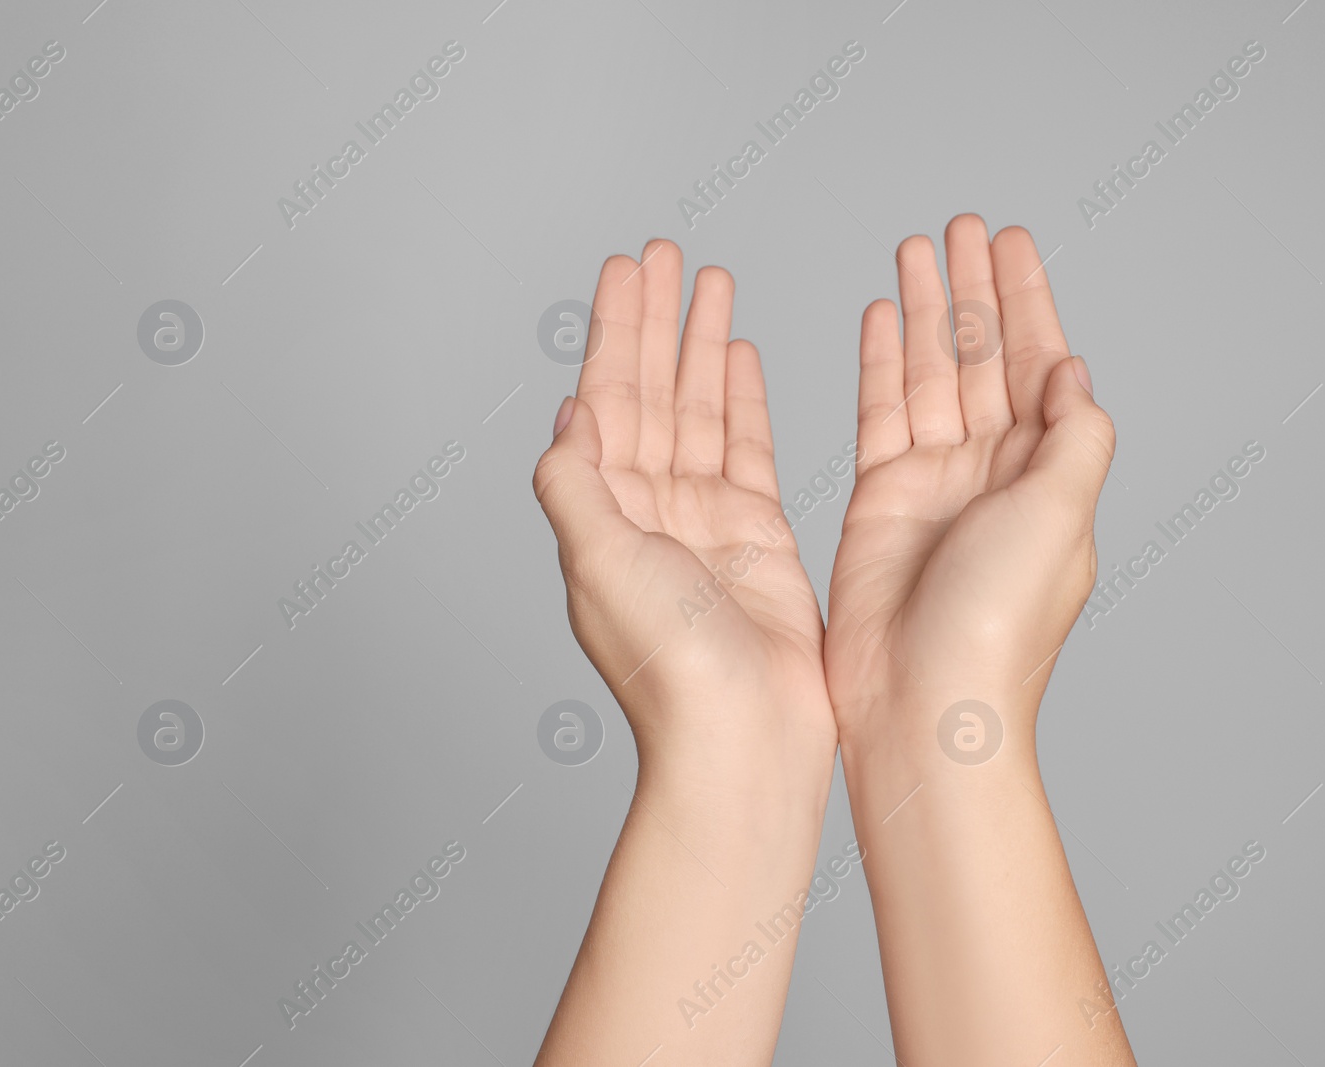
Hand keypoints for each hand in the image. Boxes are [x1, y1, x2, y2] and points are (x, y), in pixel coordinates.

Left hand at [534, 240, 834, 790]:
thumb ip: (577, 482)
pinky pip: (745, 447)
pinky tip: (739, 355)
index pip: (606, 398)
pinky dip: (742, 400)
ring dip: (701, 345)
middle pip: (650, 389)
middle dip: (657, 320)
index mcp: (602, 511)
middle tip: (668, 252)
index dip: (615, 331)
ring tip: (711, 281)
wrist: (743, 736)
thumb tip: (569, 412)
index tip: (626, 269)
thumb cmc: (668, 666)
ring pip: (698, 409)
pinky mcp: (755, 534)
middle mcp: (646, 508)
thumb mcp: (598, 562)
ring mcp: (702, 519)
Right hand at [824, 216, 1115, 743]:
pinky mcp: (882, 499)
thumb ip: (1073, 434)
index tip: (1010, 240)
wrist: (925, 702)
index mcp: (1046, 470)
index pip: (1038, 361)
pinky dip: (877, 363)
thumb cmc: (1000, 626)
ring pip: (927, 373)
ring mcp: (935, 482)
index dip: (1025, 298)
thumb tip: (1072, 370)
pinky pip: (880, 413)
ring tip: (913, 249)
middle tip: (960, 226)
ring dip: (921, 311)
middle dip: (971, 289)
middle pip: (980, 355)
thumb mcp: (1062, 515)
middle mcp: (993, 469)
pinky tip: (875, 318)